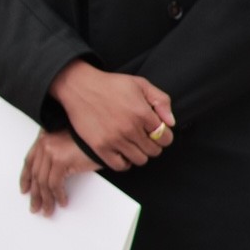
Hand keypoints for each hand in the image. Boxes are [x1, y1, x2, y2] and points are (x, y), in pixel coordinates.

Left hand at [21, 129, 100, 216]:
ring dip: (46, 199)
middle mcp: (44, 144)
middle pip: (35, 174)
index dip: (25, 178)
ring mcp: (51, 152)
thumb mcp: (66, 146)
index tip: (25, 189)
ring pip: (43, 182)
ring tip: (48, 210)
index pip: (29, 162)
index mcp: (43, 139)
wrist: (104, 138)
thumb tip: (46, 177)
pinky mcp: (61, 160)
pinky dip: (58, 195)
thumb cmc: (89, 141)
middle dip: (35, 194)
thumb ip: (54, 155)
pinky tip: (61, 202)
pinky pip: (55, 184)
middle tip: (35, 207)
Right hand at [49, 61, 176, 170]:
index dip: (164, 136)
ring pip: (139, 160)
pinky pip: (120, 165)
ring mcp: (114, 139)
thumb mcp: (140, 84)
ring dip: (140, 154)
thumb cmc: (109, 84)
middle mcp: (129, 128)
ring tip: (134, 145)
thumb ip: (161, 101)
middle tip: (144, 138)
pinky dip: (124, 162)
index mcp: (142, 113)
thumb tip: (170, 122)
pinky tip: (122, 153)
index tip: (157, 133)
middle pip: (154, 151)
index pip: (165, 137)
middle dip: (153, 145)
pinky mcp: (99, 146)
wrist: (78, 87)